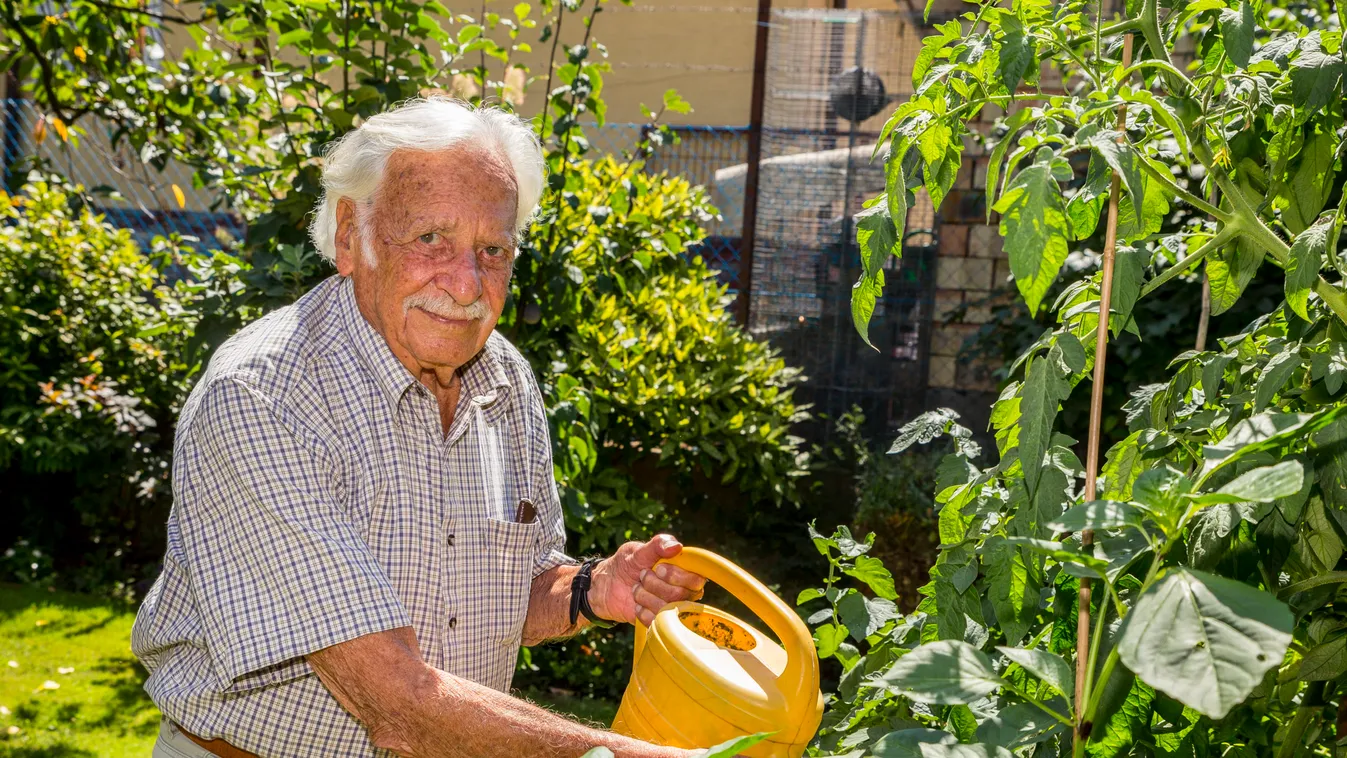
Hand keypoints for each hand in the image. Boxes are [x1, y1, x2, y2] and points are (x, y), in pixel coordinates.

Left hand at [590, 534, 706, 625]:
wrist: (607, 585)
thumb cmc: (626, 564)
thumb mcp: (638, 550)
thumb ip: (658, 544)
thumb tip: (677, 546)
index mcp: (684, 572)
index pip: (697, 578)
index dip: (677, 575)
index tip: (659, 568)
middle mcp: (683, 592)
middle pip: (680, 594)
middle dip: (655, 584)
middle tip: (642, 575)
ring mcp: (671, 609)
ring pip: (666, 608)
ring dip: (645, 596)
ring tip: (636, 588)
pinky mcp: (659, 622)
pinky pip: (656, 621)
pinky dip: (642, 611)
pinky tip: (636, 604)